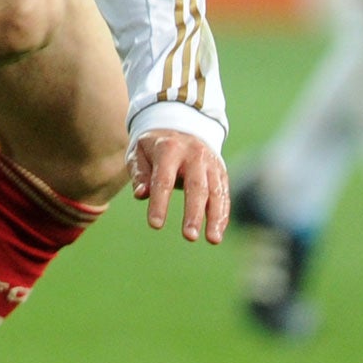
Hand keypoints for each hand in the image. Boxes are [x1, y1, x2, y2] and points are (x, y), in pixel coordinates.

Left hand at [127, 129, 228, 243]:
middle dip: (194, 213)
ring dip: (215, 217)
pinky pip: (224, 194)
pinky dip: (223, 213)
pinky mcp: (221, 171)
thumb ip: (139, 174)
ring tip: (213, 239)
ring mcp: (210, 162)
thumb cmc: (153, 147)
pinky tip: (219, 231)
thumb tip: (141, 194)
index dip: (159, 202)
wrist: (181, 123)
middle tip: (189, 236)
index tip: (155, 225)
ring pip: (216, 191)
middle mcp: (194, 155)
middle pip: (196, 186)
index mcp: (169, 149)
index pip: (163, 179)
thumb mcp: (138, 153)